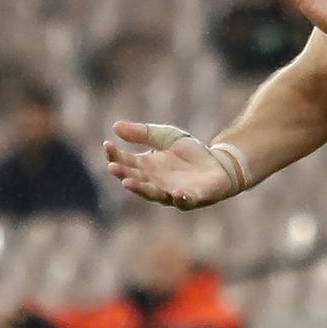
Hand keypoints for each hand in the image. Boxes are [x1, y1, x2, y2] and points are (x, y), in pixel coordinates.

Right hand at [104, 121, 233, 210]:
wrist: (219, 163)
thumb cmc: (190, 152)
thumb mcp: (165, 136)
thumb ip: (142, 133)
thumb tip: (115, 126)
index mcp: (146, 167)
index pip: (125, 162)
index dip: (115, 155)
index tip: (108, 144)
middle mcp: (154, 182)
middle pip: (135, 179)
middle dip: (123, 174)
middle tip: (112, 167)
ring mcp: (171, 192)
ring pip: (153, 193)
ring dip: (141, 189)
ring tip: (128, 182)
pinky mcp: (192, 197)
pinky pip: (184, 201)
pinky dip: (180, 199)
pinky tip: (176, 193)